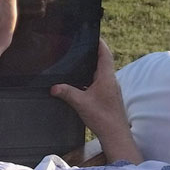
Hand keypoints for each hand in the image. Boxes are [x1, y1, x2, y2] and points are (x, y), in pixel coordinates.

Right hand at [51, 40, 142, 162]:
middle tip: (79, 46)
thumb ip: (66, 92)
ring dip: (90, 68)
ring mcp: (111, 89)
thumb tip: (53, 87)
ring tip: (77, 62)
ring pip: (100, 73)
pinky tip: (80, 84)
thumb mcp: (80, 102)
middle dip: (92, 54)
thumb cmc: (102, 117)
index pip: (105, 54)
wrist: (115, 135)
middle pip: (102, 62)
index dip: (99, 43)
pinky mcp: (109, 97)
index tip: (92, 34)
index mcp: (106, 77)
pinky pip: (99, 83)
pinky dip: (90, 79)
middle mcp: (111, 81)